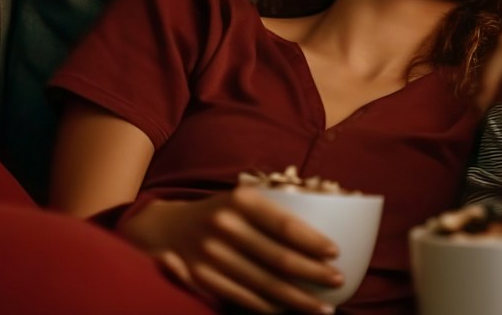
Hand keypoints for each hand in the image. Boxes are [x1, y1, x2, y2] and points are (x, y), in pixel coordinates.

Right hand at [118, 187, 340, 314]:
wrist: (163, 227)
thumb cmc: (218, 212)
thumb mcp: (241, 197)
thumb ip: (274, 207)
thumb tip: (326, 217)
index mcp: (241, 201)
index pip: (286, 225)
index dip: (313, 242)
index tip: (335, 253)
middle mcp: (225, 226)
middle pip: (279, 258)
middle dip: (313, 274)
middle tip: (338, 281)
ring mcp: (210, 255)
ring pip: (264, 285)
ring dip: (298, 299)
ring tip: (323, 308)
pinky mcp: (201, 279)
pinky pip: (243, 299)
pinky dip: (269, 308)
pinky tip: (289, 311)